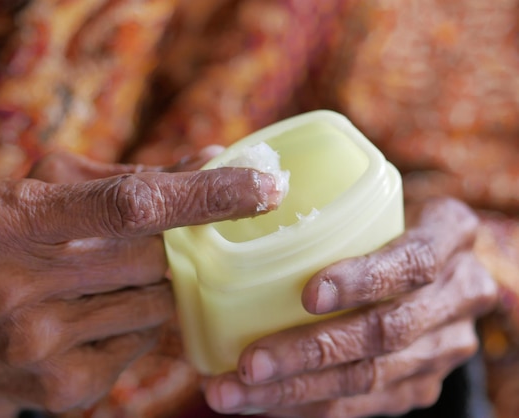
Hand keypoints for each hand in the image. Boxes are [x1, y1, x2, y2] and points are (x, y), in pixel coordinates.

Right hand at [0, 150, 282, 417]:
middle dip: (181, 242)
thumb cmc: (6, 251)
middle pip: (156, 257)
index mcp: (9, 219)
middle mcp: (16, 284)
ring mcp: (40, 344)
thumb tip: (213, 160)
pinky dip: (139, 321)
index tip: (265, 186)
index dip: (206, 195)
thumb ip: (126, 179)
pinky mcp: (65, 387)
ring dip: (158, 283)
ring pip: (158, 302)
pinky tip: (100, 315)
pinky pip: (144, 340)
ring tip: (115, 276)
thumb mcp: (45, 196)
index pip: (132, 205)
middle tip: (183, 232)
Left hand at [204, 197, 498, 416]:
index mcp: (451, 235)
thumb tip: (229, 168)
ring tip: (235, 391)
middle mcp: (460, 294)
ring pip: (370, 378)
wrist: (432, 267)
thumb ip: (325, 194)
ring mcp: (445, 347)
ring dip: (297, 389)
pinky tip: (262, 402)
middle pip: (387, 331)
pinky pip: (364, 405)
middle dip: (311, 351)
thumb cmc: (379, 221)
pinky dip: (308, 405)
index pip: (414, 261)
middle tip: (250, 362)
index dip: (364, 280)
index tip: (308, 294)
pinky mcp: (422, 384)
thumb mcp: (373, 194)